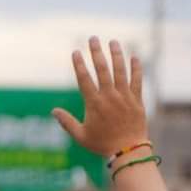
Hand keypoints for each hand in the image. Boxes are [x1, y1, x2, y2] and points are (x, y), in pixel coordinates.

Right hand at [53, 37, 146, 156]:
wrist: (128, 151)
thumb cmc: (102, 145)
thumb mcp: (81, 136)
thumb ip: (67, 122)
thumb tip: (53, 111)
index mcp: (94, 104)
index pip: (84, 79)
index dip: (79, 64)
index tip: (75, 52)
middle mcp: (109, 97)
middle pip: (102, 69)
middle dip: (96, 52)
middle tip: (93, 38)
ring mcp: (124, 97)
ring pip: (120, 70)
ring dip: (116, 54)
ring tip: (113, 42)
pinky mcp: (137, 100)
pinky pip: (137, 80)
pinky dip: (136, 68)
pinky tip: (134, 56)